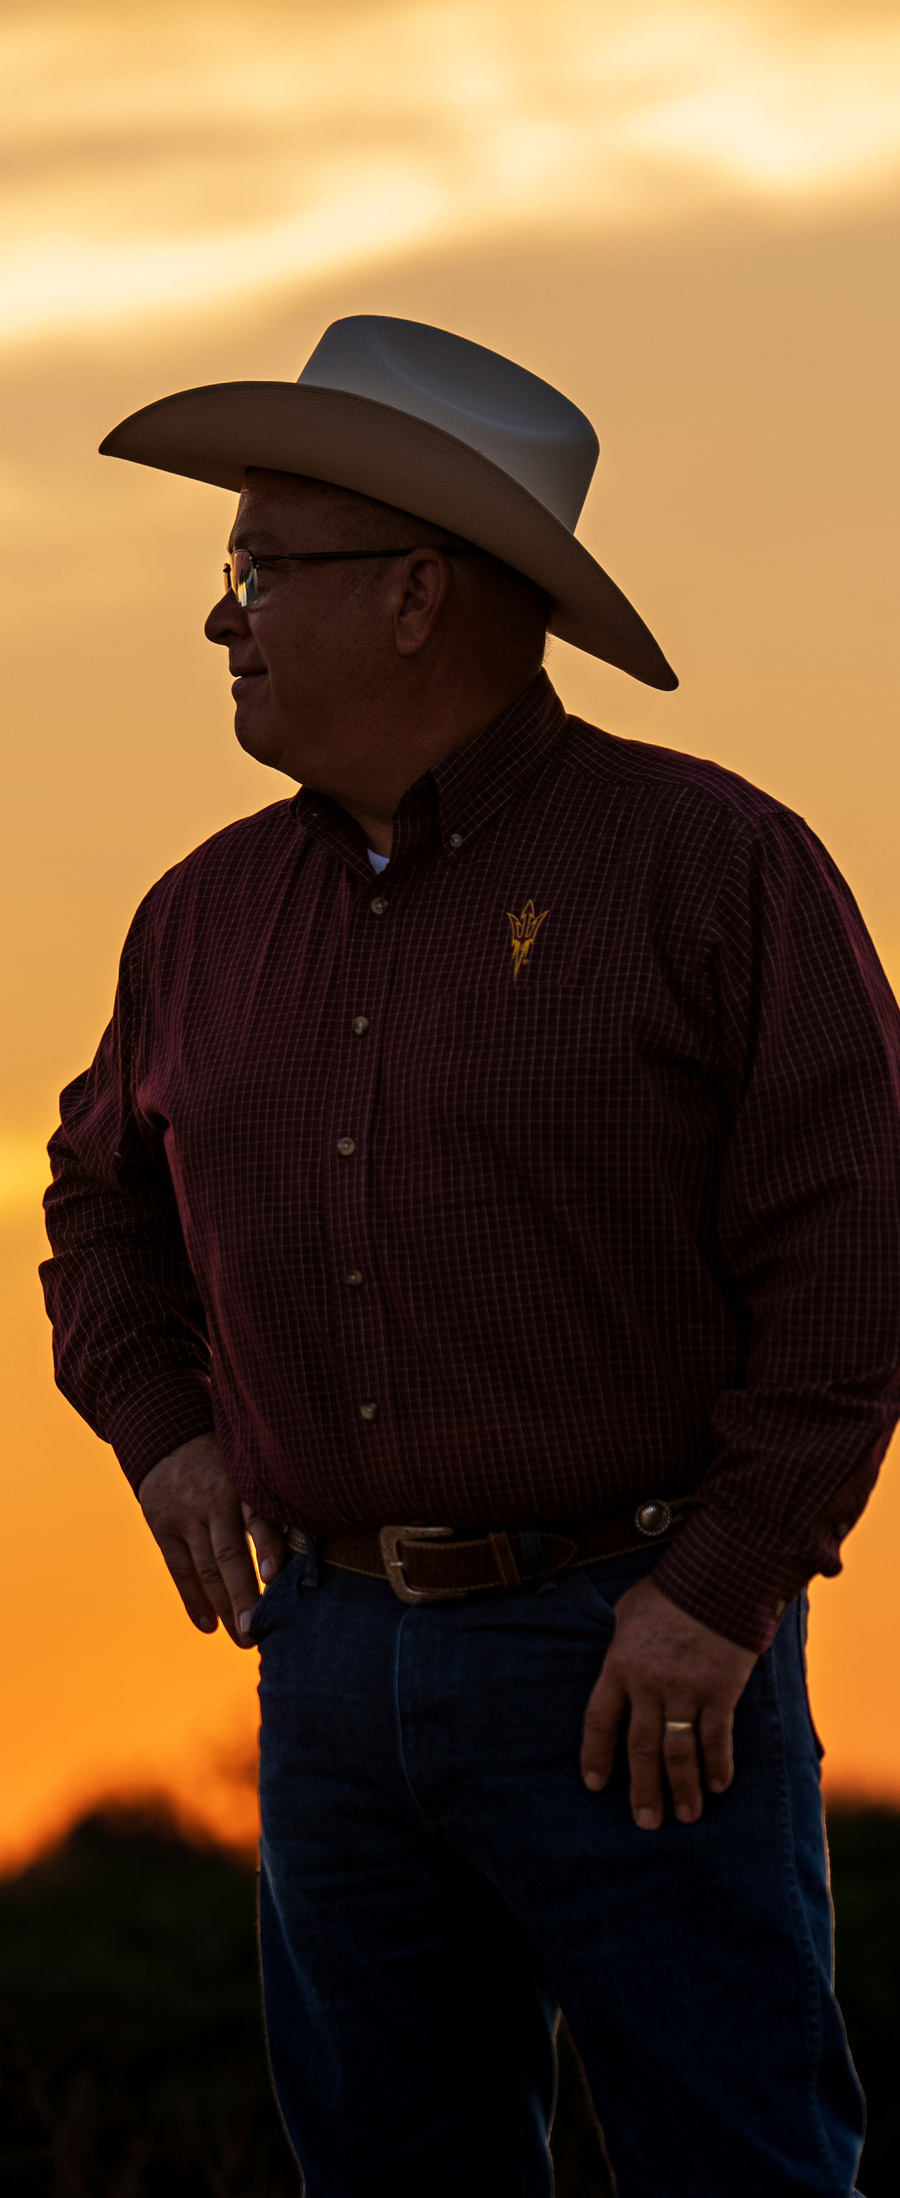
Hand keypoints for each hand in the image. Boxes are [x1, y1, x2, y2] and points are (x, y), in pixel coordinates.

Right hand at [138, 1432, 285, 1646]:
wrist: (170, 1435)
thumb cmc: (229, 1460)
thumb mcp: (252, 1466)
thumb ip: (275, 1500)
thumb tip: (316, 1543)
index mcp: (243, 1483)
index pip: (258, 1520)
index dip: (267, 1549)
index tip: (274, 1579)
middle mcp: (213, 1500)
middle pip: (229, 1555)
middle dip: (244, 1597)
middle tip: (258, 1634)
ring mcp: (184, 1515)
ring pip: (205, 1569)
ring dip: (224, 1608)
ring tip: (243, 1638)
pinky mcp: (162, 1526)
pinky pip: (178, 1570)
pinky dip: (193, 1600)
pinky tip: (208, 1627)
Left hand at [580, 1574, 757, 1827]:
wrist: (718, 1575)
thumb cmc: (670, 1589)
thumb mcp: (628, 1612)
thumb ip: (620, 1643)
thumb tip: (616, 1663)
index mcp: (620, 1665)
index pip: (600, 1720)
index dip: (596, 1755)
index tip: (595, 1785)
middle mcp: (649, 1684)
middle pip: (641, 1747)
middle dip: (643, 1788)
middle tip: (645, 1821)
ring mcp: (686, 1690)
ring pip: (679, 1752)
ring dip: (682, 1788)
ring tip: (685, 1817)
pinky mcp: (721, 1691)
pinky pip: (717, 1737)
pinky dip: (718, 1764)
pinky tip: (719, 1786)